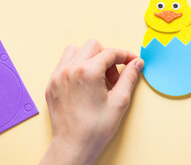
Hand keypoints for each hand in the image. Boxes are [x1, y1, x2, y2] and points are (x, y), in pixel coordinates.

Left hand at [40, 40, 143, 164]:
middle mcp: (70, 69)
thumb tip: (136, 63)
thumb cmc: (95, 128)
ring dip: (89, 58)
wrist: (73, 146)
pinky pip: (64, 63)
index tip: (132, 61)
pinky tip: (85, 83)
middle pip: (93, 46)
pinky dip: (77, 66)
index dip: (125, 55)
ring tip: (97, 77)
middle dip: (107, 57)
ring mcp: (58, 76)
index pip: (110, 52)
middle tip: (113, 77)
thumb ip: (129, 77)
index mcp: (88, 72)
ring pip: (75, 50)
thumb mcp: (119, 101)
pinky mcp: (51, 84)